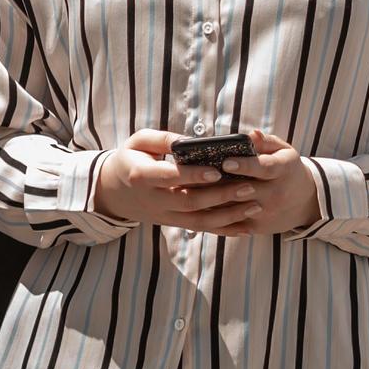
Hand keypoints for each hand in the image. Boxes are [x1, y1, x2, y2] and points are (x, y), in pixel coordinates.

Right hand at [91, 130, 247, 228]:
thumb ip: (162, 138)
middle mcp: (155, 200)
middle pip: (190, 202)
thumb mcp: (138, 141)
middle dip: (221, 196)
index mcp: (142, 176)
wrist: (113, 192)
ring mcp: (165, 215)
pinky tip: (246, 228)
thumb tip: (188, 140)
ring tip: (255, 205)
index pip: (170, 177)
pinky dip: (224, 230)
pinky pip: (201, 229)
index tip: (217, 171)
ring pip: (199, 221)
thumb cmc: (131, 159)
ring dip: (229, 216)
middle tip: (249, 187)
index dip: (193, 176)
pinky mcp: (174, 223)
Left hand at [179, 129, 322, 236]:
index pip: (264, 168)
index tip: (225, 161)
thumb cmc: (288, 170)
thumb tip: (249, 134)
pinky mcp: (258, 227)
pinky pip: (232, 222)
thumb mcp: (284, 151)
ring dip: (211, 200)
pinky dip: (213, 215)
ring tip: (188, 190)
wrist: (306, 202)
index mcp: (283, 170)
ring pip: (233, 207)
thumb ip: (266, 142)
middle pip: (244, 189)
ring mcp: (266, 212)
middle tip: (193, 176)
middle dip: (218, 183)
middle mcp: (276, 193)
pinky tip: (195, 206)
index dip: (245, 165)